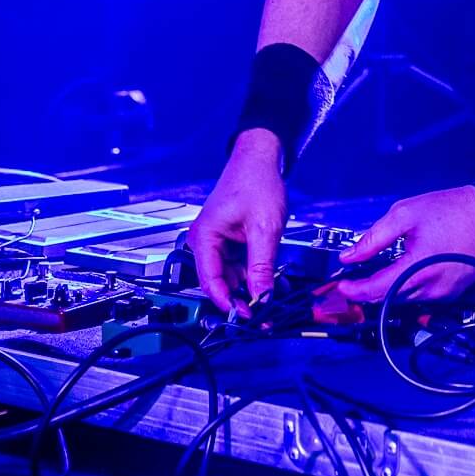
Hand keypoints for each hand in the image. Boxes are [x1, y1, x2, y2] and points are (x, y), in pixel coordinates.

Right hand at [189, 130, 286, 316]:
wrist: (260, 158)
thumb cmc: (256, 182)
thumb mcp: (264, 228)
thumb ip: (262, 265)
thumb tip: (262, 296)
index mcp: (204, 236)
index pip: (209, 280)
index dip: (227, 302)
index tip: (246, 317)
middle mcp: (205, 240)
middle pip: (219, 280)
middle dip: (240, 297)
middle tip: (261, 313)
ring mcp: (216, 240)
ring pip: (230, 274)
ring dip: (249, 286)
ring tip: (270, 298)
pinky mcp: (229, 239)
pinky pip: (238, 263)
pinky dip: (253, 273)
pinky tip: (269, 281)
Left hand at [336, 185, 474, 303]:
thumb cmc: (454, 211)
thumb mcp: (406, 214)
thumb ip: (375, 236)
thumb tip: (350, 255)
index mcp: (417, 268)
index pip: (376, 290)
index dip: (355, 290)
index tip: (341, 286)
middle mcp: (431, 288)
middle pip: (388, 299)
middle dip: (367, 292)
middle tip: (352, 280)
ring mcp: (443, 293)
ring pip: (403, 300)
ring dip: (386, 290)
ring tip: (374, 274)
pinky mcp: (452, 292)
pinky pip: (421, 296)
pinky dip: (406, 288)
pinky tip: (401, 273)